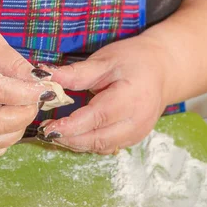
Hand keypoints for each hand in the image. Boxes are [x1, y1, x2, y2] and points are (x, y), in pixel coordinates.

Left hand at [39, 34, 174, 153]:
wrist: (163, 69)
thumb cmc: (134, 60)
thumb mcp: (105, 60)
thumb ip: (76, 73)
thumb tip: (44, 76)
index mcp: (131, 98)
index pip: (96, 118)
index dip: (70, 125)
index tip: (48, 126)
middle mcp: (136, 121)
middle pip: (97, 139)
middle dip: (68, 138)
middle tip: (44, 130)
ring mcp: (137, 133)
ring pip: (99, 147)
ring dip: (75, 143)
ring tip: (53, 132)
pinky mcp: (133, 139)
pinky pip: (106, 147)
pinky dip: (86, 143)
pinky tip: (71, 134)